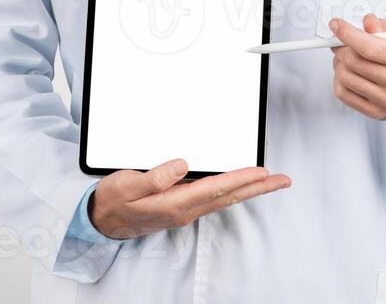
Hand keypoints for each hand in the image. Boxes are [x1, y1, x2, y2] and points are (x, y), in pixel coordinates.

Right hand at [87, 158, 290, 239]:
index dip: (240, 178)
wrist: (103, 220)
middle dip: (257, 188)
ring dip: (249, 189)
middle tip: (282, 180)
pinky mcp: (182, 207)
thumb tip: (182, 165)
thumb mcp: (126, 185)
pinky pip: (214, 199)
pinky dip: (232, 191)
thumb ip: (154, 177)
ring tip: (270, 181)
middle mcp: (185, 209)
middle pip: (228, 196)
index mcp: (174, 203)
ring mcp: (185, 210)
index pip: (215, 188)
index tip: (261, 171)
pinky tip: (239, 186)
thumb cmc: (114, 200)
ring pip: (224, 198)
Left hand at [329, 14, 385, 120]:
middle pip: (355, 62)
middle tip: (340, 40)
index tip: (336, 25)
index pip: (370, 48)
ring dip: (339, 62)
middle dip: (340, 47)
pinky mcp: (376, 112)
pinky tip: (349, 72)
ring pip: (346, 78)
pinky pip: (344, 95)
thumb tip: (367, 22)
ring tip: (346, 55)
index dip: (347, 34)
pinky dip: (339, 80)